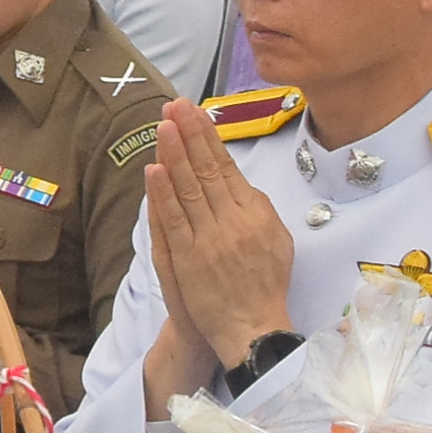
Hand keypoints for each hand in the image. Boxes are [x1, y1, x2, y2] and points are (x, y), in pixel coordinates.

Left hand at [145, 97, 296, 377]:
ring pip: (189, 189)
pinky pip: (174, 220)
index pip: (227, 166)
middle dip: (189, 134)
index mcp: (255, 212)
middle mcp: (233, 220)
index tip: (196, 112)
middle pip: (206, 170)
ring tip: (163, 125)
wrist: (252, 327)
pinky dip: (163, 194)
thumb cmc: (265, 284)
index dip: (209, 137)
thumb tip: (241, 182)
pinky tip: (154, 170)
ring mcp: (209, 238)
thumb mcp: (277, 240)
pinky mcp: (189, 258)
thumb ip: (259, 209)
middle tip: (175, 105)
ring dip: (174, 154)